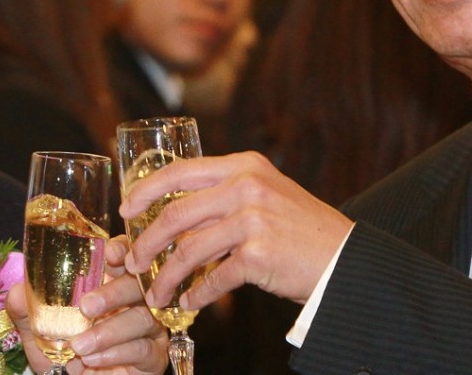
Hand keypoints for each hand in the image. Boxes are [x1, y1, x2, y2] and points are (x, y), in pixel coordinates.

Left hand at [7, 235, 167, 373]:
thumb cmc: (65, 356)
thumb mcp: (40, 335)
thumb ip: (28, 313)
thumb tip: (17, 292)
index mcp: (111, 284)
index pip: (125, 257)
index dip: (121, 250)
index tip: (109, 254)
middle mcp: (136, 301)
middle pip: (138, 284)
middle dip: (113, 292)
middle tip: (85, 307)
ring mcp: (150, 327)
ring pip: (142, 317)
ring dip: (109, 331)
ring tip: (79, 346)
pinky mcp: (154, 355)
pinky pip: (143, 348)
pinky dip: (116, 353)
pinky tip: (93, 360)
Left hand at [119, 151, 352, 309]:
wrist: (345, 258)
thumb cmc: (301, 229)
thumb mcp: (265, 194)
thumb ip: (225, 196)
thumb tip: (175, 213)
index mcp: (243, 166)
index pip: (180, 171)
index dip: (146, 191)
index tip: (126, 209)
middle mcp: (246, 187)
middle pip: (175, 214)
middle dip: (146, 242)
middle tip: (132, 262)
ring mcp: (253, 220)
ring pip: (188, 250)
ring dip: (167, 278)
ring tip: (157, 295)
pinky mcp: (259, 254)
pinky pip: (213, 279)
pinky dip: (197, 296)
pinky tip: (191, 304)